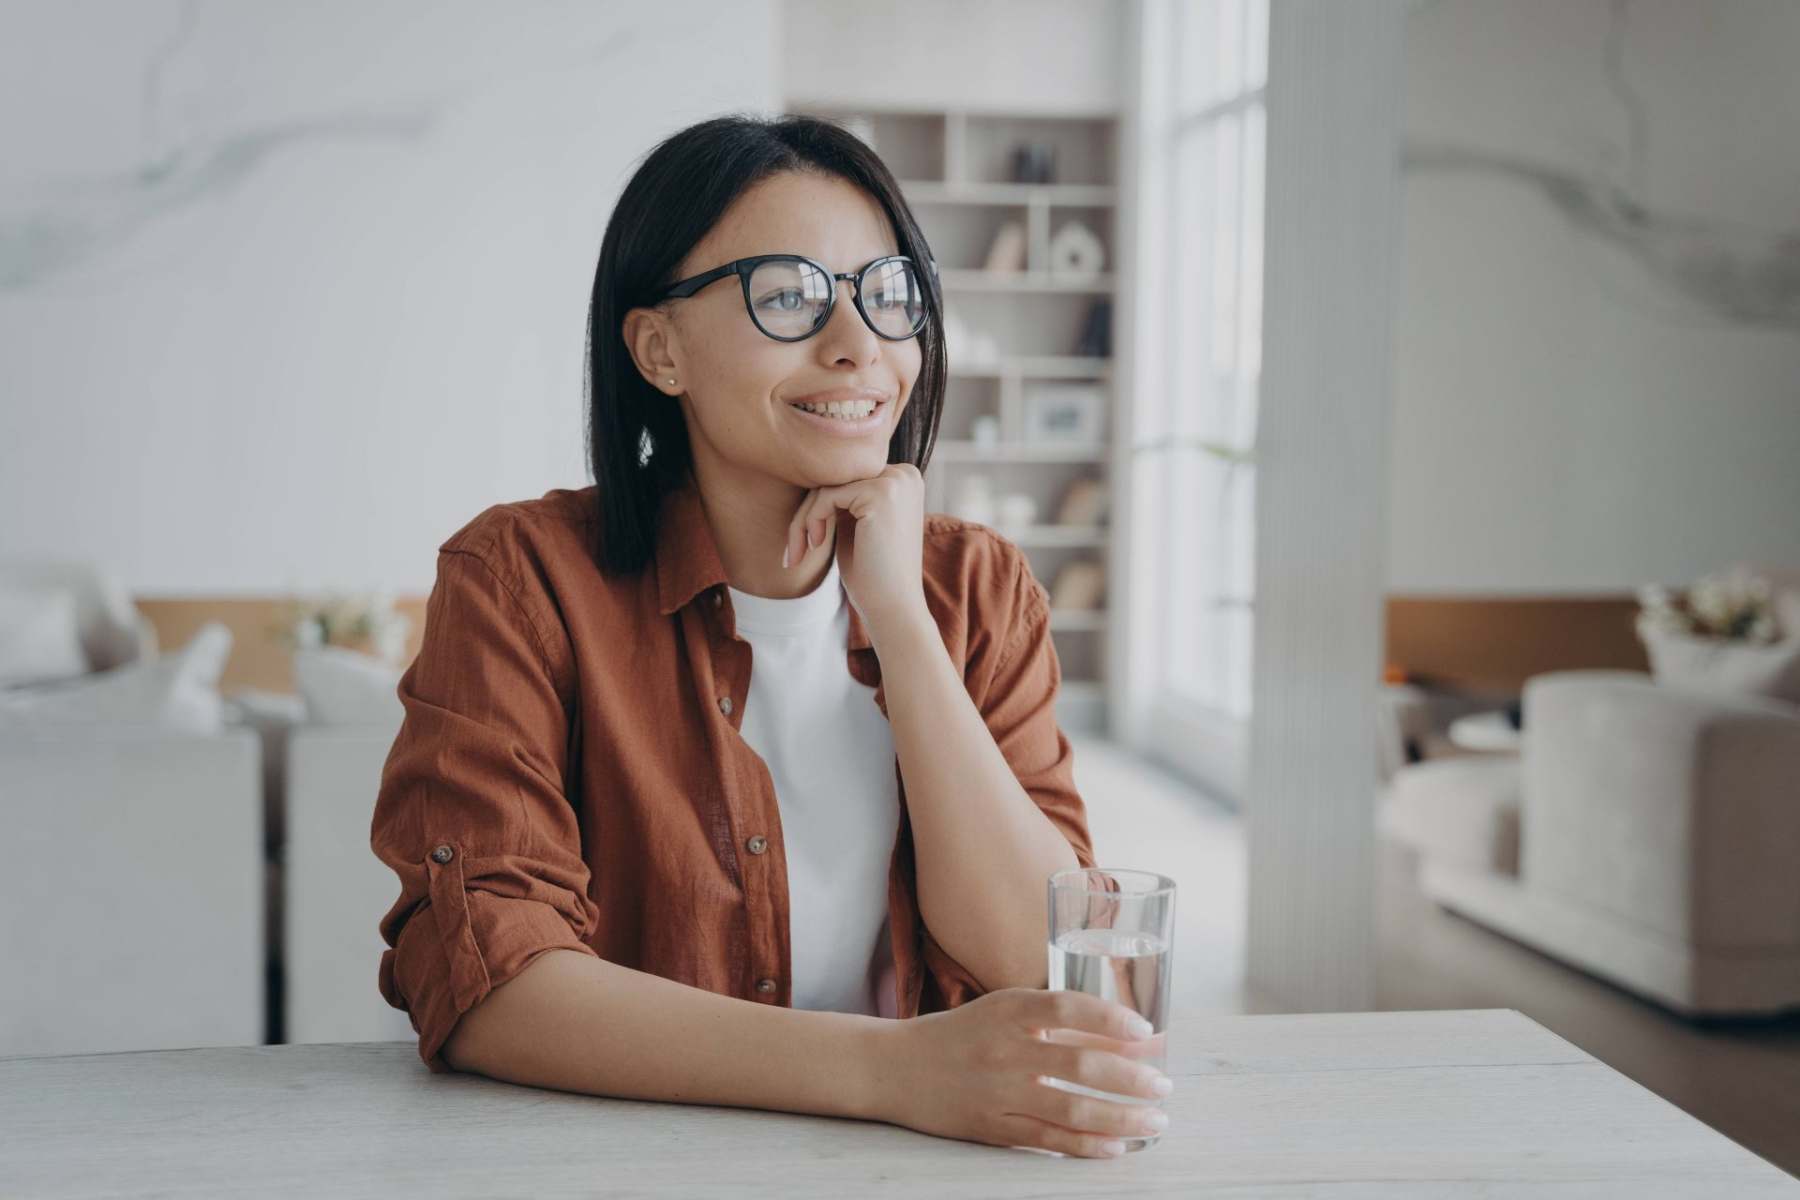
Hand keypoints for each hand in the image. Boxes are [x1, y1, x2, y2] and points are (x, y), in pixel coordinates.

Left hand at [783, 463, 927, 638]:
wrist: (894, 608)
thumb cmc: (872, 574)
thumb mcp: (855, 525)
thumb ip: (842, 498)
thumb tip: (807, 473)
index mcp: (902, 479)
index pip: (844, 479)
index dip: (818, 508)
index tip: (802, 542)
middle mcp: (904, 474)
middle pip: (834, 478)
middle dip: (806, 513)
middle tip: (793, 552)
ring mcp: (895, 481)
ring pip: (826, 486)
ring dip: (803, 520)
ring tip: (800, 552)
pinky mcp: (881, 492)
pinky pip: (826, 495)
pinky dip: (811, 520)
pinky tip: (817, 545)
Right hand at [868, 988, 1172, 1158]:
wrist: (894, 1067)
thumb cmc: (958, 1035)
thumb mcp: (1002, 1011)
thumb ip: (1054, 1020)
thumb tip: (1123, 1034)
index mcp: (1009, 1009)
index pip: (1070, 1006)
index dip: (1113, 1017)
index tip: (1147, 1029)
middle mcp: (1005, 1049)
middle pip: (1081, 1064)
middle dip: (1131, 1077)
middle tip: (1163, 1085)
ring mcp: (998, 1091)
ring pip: (1072, 1109)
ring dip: (1121, 1117)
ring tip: (1153, 1120)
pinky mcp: (991, 1127)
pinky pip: (1048, 1140)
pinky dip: (1086, 1146)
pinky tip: (1115, 1146)